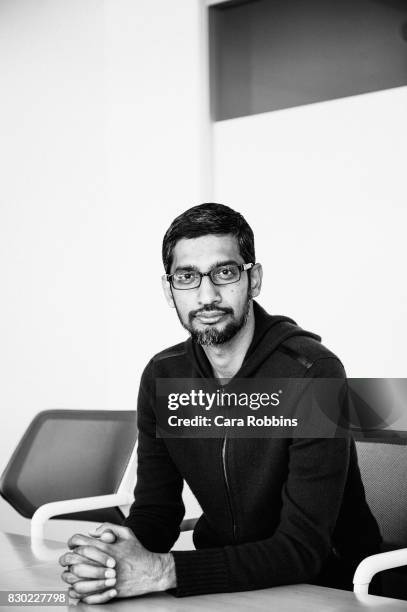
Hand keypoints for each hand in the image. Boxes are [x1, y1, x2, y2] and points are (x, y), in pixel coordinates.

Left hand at [59, 523, 175, 603]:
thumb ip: (108, 527)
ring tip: (71, 574)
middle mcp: (102, 562)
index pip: (79, 542)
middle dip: (66, 559)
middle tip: (67, 560)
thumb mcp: (127, 533)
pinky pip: (85, 594)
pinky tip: (77, 588)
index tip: (72, 545)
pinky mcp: (107, 591)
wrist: (152, 571)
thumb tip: (92, 532)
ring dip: (70, 576)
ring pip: (76, 578)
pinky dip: (78, 592)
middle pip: (74, 560)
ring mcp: (104, 578)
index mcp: (105, 547)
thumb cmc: (139, 553)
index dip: (72, 542)